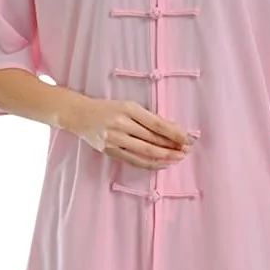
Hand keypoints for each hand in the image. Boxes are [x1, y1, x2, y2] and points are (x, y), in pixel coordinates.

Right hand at [66, 95, 193, 169]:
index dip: (174, 132)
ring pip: (145, 152)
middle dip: (172, 146)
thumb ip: (150, 118)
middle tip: (187, 150)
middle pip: (152, 139)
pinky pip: (134, 161)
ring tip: (178, 158)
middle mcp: (121, 124)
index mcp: (128, 109)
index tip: (188, 138)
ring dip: (165, 157)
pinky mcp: (110, 152)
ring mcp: (114, 140)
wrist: (81, 115)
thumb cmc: (109, 108)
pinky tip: (162, 164)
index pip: (157, 124)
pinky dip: (151, 164)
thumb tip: (174, 129)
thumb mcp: (129, 106)